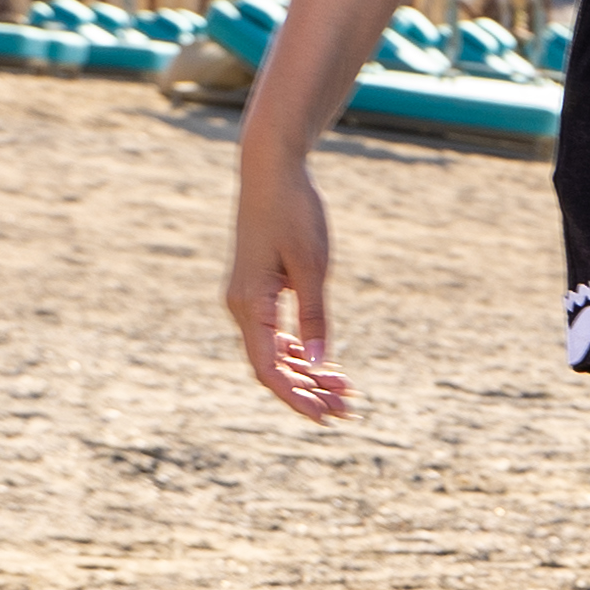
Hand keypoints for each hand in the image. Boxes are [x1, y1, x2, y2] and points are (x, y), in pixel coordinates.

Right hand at [228, 152, 349, 423]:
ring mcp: (247, 300)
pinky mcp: (258, 290)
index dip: (295, 398)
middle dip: (309, 391)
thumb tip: (316, 364)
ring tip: (345, 391)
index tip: (325, 417)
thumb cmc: (294, 212)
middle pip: (272, 367)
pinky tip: (324, 365)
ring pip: (274, 353)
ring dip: (307, 374)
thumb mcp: (312, 267)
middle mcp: (241, 307)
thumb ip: (314, 318)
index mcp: (249, 305)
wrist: (271, 172)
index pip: (268, 369)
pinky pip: (274, 334)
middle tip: (349, 408)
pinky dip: (298, 352)